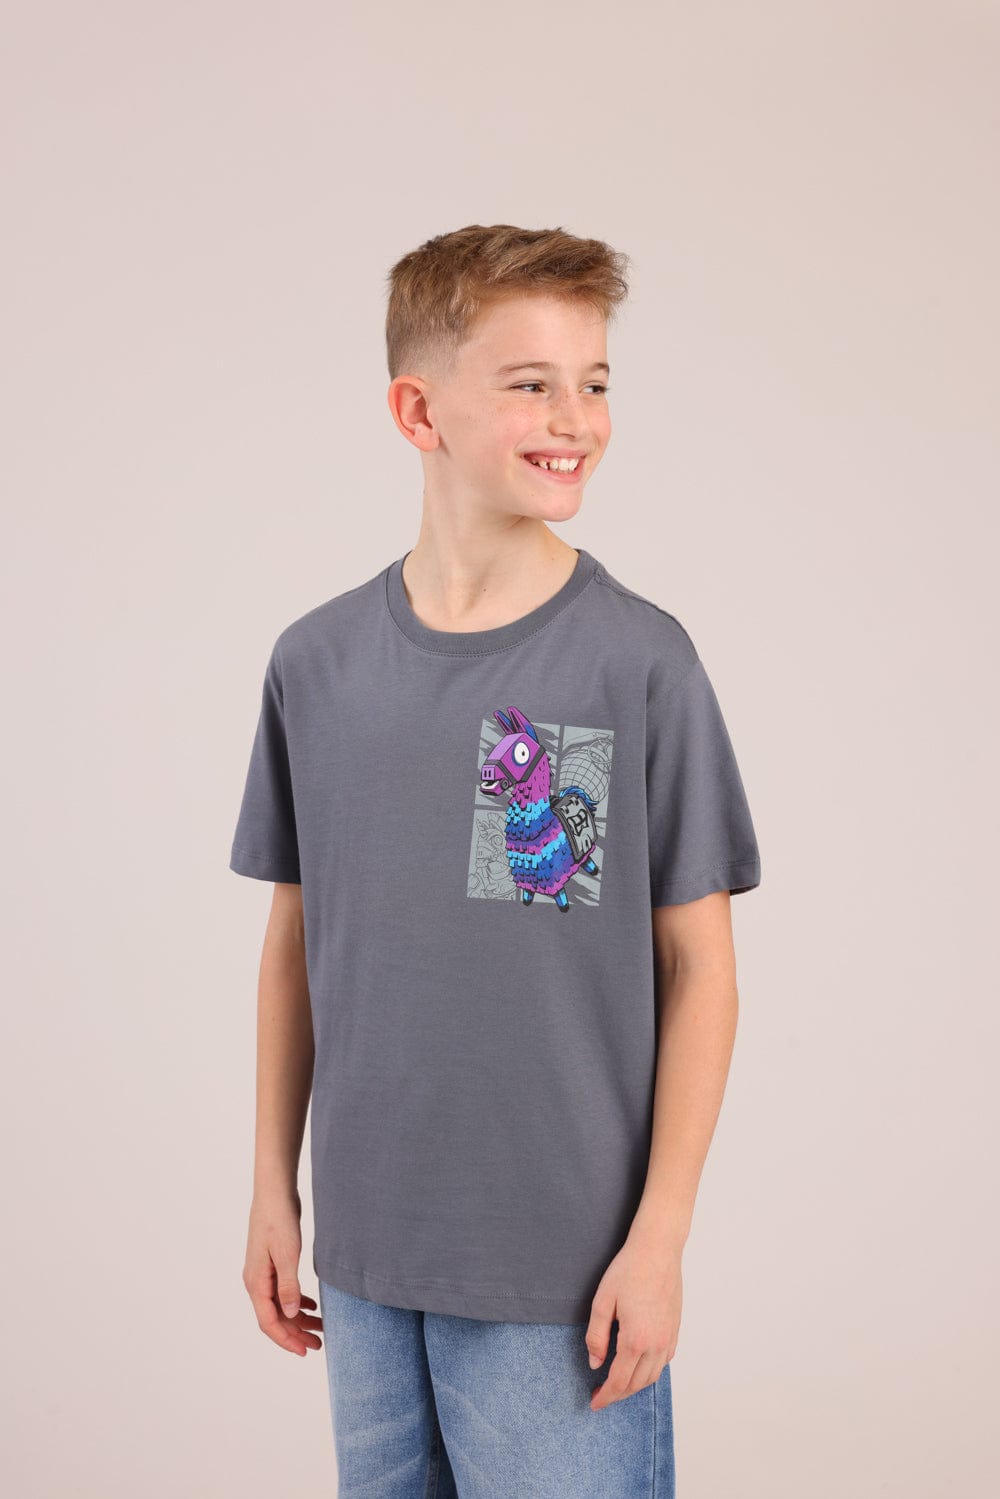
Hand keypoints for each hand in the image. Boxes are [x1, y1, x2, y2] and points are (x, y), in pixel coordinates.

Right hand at [243, 1190, 323, 1357]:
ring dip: (298, 1319)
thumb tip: (292, 1315)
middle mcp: (256, 1281)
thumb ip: (289, 1286)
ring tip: (320, 1328)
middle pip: (275, 1317)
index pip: (269, 1322)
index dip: (286, 1339)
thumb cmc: (279, 1219)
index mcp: (256, 1282)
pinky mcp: (273, 1263)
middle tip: (318, 1345)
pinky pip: (282, 1291)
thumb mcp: (287, 1253)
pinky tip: (312, 1306)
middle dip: (295, 1334)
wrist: (274, 1192)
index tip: (305, 1351)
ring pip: (280, 1305)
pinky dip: (297, 1301)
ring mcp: (264, 1272)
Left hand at [584, 1226, 681, 1410]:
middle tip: (601, 1395)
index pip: (619, 1381)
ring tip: (617, 1384)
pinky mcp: (675, 1330)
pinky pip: (664, 1362)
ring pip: (653, 1376)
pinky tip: (638, 1366)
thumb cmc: (628, 1270)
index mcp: (635, 1339)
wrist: (658, 1250)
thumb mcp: (602, 1301)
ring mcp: (669, 1338)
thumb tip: (595, 1363)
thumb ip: (596, 1336)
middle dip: (618, 1394)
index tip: (594, 1403)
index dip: (605, 1396)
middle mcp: (656, 1344)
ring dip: (634, 1386)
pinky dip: (650, 1372)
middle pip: (637, 1384)